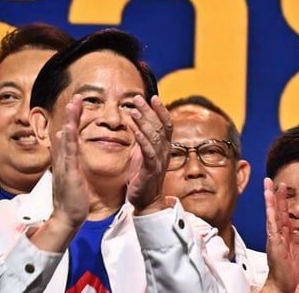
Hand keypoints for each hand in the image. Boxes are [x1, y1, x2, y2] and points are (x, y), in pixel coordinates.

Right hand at [32, 95, 87, 251]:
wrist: (67, 217)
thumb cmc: (72, 197)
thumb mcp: (71, 173)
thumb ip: (68, 158)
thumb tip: (63, 141)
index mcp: (67, 160)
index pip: (69, 135)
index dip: (73, 118)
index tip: (78, 103)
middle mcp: (63, 160)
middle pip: (66, 132)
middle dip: (71, 114)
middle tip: (76, 96)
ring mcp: (64, 165)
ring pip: (66, 139)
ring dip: (69, 121)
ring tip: (73, 104)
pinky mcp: (68, 173)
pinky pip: (68, 154)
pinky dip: (67, 140)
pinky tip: (67, 128)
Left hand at [126, 94, 173, 214]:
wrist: (147, 201)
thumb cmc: (143, 178)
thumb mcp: (145, 156)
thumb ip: (146, 141)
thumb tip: (142, 125)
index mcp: (163, 147)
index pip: (165, 124)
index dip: (160, 110)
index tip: (152, 97)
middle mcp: (164, 151)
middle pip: (159, 126)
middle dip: (149, 110)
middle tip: (138, 98)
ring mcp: (159, 160)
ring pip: (154, 136)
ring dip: (144, 121)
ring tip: (133, 109)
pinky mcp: (151, 169)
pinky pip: (148, 151)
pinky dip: (142, 139)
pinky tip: (134, 130)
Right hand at [259, 178, 298, 292]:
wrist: (281, 283)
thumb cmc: (286, 270)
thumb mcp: (293, 249)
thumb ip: (292, 237)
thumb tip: (295, 229)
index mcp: (282, 234)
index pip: (281, 213)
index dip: (281, 200)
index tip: (280, 188)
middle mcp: (277, 234)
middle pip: (275, 210)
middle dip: (273, 195)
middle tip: (270, 181)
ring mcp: (274, 237)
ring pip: (272, 215)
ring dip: (270, 200)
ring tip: (268, 187)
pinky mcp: (274, 243)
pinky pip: (272, 225)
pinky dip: (270, 214)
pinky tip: (270, 205)